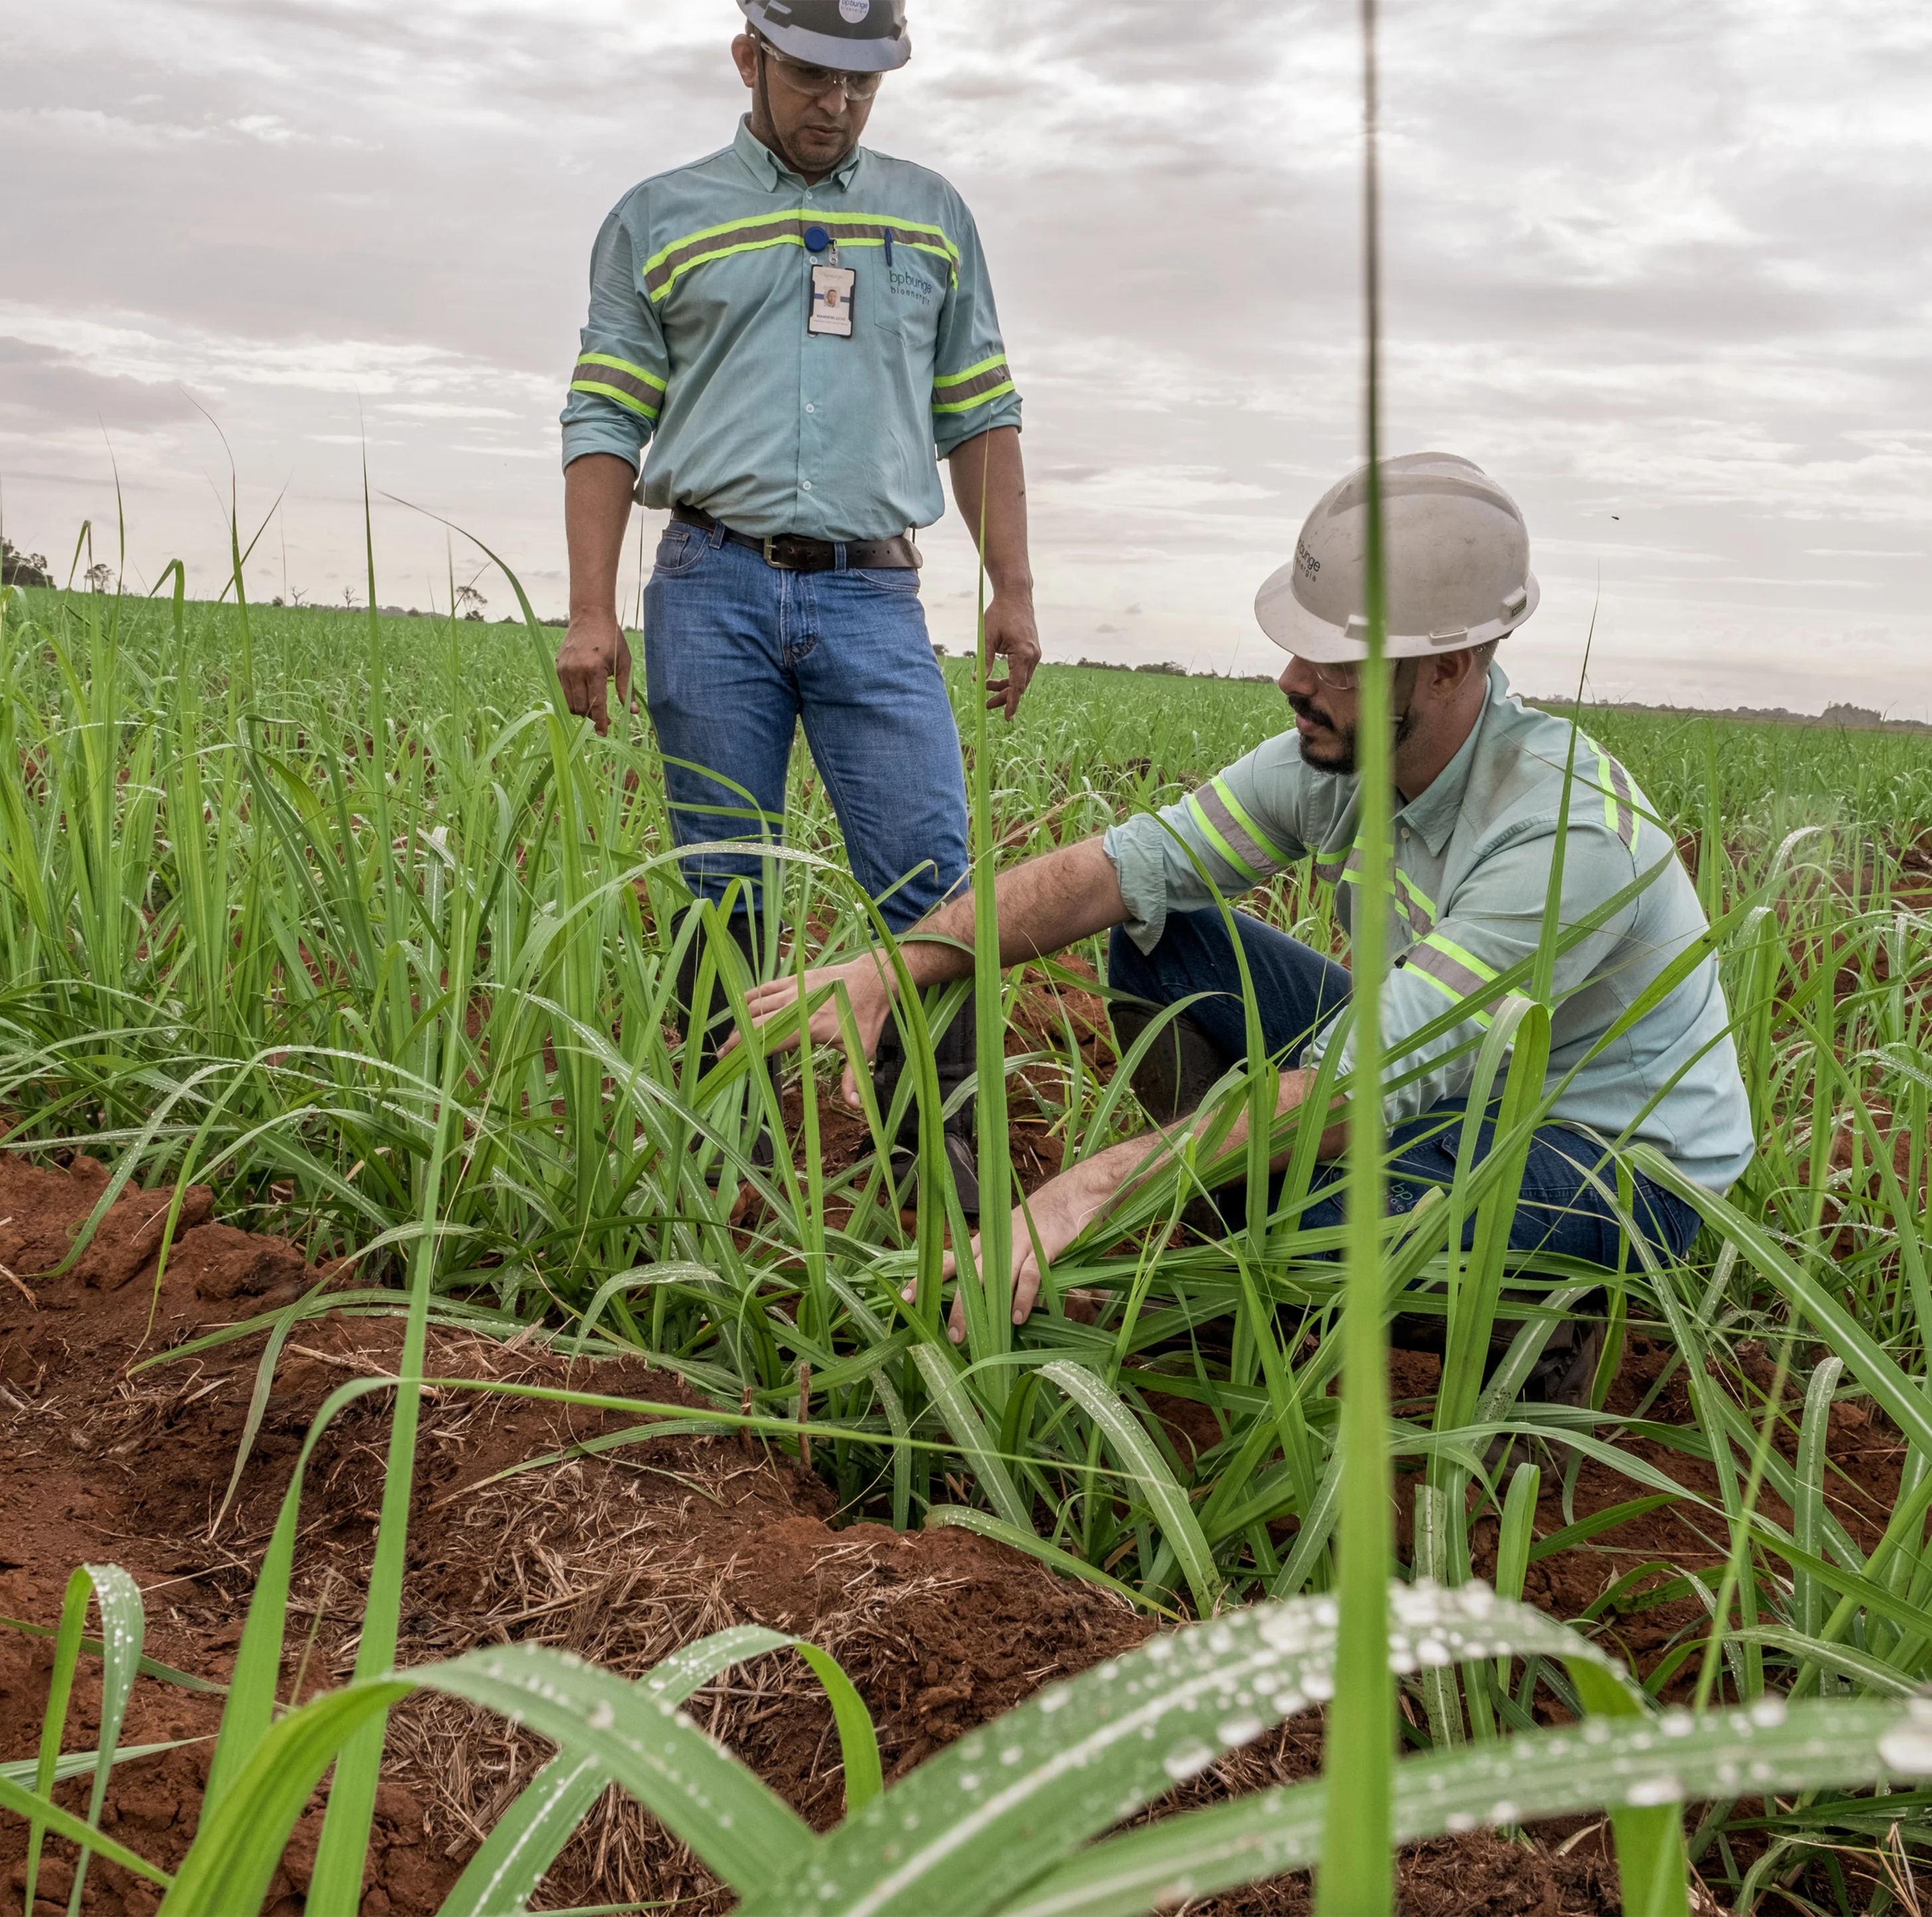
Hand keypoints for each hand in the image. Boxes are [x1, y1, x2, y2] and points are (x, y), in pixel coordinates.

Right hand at [555, 609, 632, 736]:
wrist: (590, 616)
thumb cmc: (611, 639)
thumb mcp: (624, 663)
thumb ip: (626, 688)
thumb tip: (632, 712)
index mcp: (594, 670)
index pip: (597, 704)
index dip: (600, 721)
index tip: (604, 732)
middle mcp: (576, 671)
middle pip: (581, 707)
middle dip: (592, 717)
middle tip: (604, 718)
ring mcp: (564, 669)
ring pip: (569, 702)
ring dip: (581, 710)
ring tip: (594, 708)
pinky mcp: (558, 668)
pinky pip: (563, 692)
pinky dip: (572, 699)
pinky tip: (584, 696)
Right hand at [733, 954, 897, 1107]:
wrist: (873, 979)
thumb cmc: (866, 1016)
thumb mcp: (862, 1050)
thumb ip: (853, 1078)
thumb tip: (854, 1105)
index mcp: (808, 1027)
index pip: (768, 1039)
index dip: (744, 1050)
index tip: (727, 1060)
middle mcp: (796, 1007)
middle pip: (755, 1022)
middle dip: (736, 1039)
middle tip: (724, 1054)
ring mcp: (793, 990)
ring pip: (756, 1004)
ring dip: (741, 1020)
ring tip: (734, 1037)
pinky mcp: (794, 980)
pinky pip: (765, 988)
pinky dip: (751, 999)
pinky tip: (744, 1009)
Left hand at [911, 1155, 1119, 1342]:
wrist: (1070, 1195)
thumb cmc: (1038, 1222)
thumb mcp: (1009, 1239)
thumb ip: (997, 1264)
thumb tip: (983, 1299)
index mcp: (985, 1242)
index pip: (950, 1261)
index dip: (927, 1279)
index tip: (906, 1298)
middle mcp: (997, 1243)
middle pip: (969, 1275)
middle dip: (958, 1305)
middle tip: (951, 1335)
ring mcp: (1019, 1243)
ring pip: (995, 1278)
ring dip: (984, 1307)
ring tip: (976, 1334)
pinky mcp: (1043, 1246)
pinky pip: (1029, 1274)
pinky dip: (1022, 1296)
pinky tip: (1017, 1317)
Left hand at [982, 592, 1039, 719]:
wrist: (1016, 596)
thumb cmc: (999, 613)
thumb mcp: (986, 637)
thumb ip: (984, 661)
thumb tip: (977, 681)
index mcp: (1023, 654)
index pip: (1017, 685)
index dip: (1011, 702)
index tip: (1007, 717)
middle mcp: (1033, 656)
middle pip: (1020, 685)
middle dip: (1004, 697)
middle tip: (986, 705)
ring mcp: (1035, 653)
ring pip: (1021, 679)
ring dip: (1006, 687)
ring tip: (986, 689)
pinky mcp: (1032, 651)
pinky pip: (1022, 670)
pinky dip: (1010, 677)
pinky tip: (996, 679)